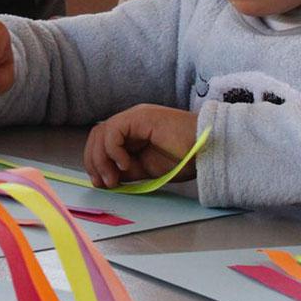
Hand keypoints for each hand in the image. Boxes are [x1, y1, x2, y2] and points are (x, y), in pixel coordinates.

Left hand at [84, 104, 199, 187]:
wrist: (206, 150)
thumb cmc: (184, 158)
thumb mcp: (146, 169)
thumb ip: (126, 170)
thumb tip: (105, 178)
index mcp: (132, 133)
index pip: (101, 142)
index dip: (96, 162)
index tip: (102, 184)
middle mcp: (131, 122)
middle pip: (96, 136)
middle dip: (95, 162)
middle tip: (106, 183)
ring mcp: (135, 117)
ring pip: (101, 133)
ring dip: (102, 159)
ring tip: (115, 178)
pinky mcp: (140, 117)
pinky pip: (113, 132)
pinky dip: (114, 151)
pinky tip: (127, 165)